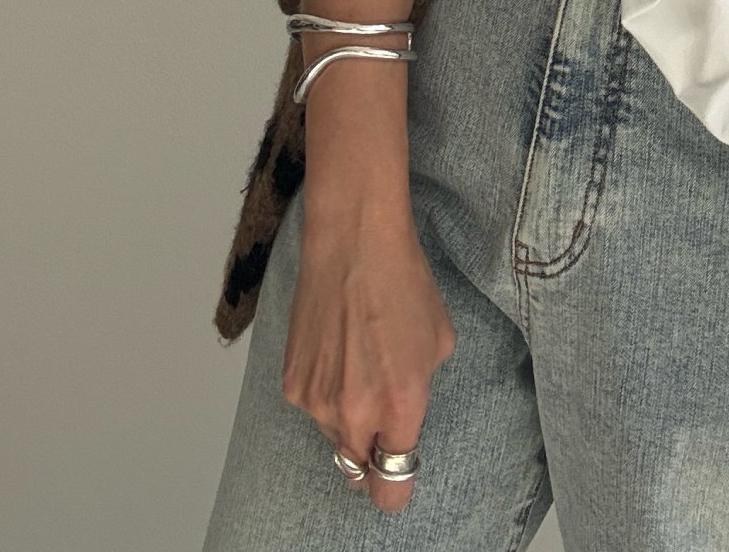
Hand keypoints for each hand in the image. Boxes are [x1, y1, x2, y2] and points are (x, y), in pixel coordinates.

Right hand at [281, 206, 456, 514]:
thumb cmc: (404, 283)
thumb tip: (404, 415)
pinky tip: (339, 351)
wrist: (353, 243)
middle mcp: (353, 411)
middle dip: (373, 451)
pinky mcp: (290, 383)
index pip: (390, 484)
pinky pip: (313, 407)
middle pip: (357, 468)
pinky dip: (327, 392)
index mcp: (400, 403)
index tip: (399, 475)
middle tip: (383, 415)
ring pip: (334, 436)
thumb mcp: (438, 343)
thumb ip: (420, 393)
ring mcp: (315, 400)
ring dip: (349, 417)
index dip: (396, 485)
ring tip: (361, 363)